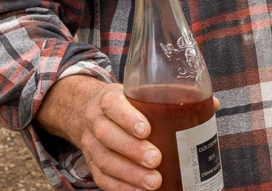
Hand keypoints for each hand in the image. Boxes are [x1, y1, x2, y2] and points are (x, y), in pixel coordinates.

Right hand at [36, 76, 160, 190]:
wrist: (84, 108)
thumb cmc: (120, 101)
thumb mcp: (132, 89)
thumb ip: (154, 96)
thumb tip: (188, 103)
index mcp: (106, 98)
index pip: (114, 105)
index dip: (128, 118)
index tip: (146, 129)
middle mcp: (94, 120)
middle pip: (108, 136)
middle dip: (132, 150)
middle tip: (156, 159)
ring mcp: (89, 143)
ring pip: (104, 160)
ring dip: (129, 173)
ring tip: (153, 181)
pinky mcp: (90, 161)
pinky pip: (101, 177)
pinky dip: (120, 187)